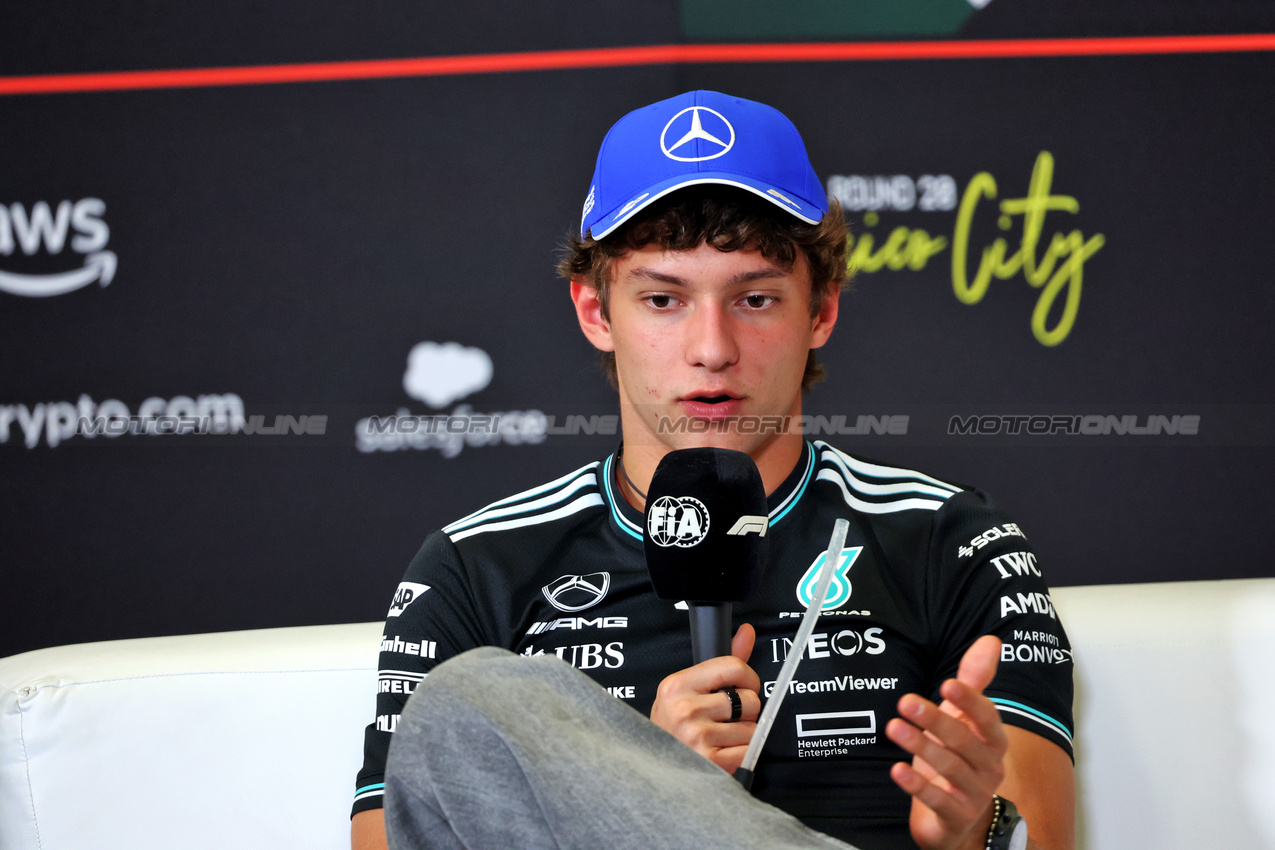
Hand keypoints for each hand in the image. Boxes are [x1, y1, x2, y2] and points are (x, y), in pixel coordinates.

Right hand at [649, 623, 760, 771]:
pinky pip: (749, 750)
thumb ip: (723, 662)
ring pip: (752, 728)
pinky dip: (742, 753)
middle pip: (749, 700)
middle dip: (745, 710)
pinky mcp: (710, 762)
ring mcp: (697, 736)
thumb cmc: (675, 726)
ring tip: (721, 736)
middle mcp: (685, 709)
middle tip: (726, 717)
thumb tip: (747, 631)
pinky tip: (723, 752)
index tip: (743, 687)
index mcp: (678, 685)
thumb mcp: (689, 690)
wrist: (656, 767)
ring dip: (743, 734)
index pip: (733, 666)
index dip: (748, 678)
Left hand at [886, 635, 1008, 849]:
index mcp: (992, 740)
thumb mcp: (964, 718)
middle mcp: (988, 766)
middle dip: (935, 720)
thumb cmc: (960, 758)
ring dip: (920, 746)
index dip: (970, 700)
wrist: (959, 818)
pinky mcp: (956, 816)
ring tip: (893, 728)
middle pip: (964, 740)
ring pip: (949, 768)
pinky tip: (897, 770)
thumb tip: (990, 641)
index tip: (947, 683)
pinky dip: (917, 785)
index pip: (988, 717)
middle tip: (905, 702)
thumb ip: (975, 681)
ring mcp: (974, 793)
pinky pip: (938, 801)